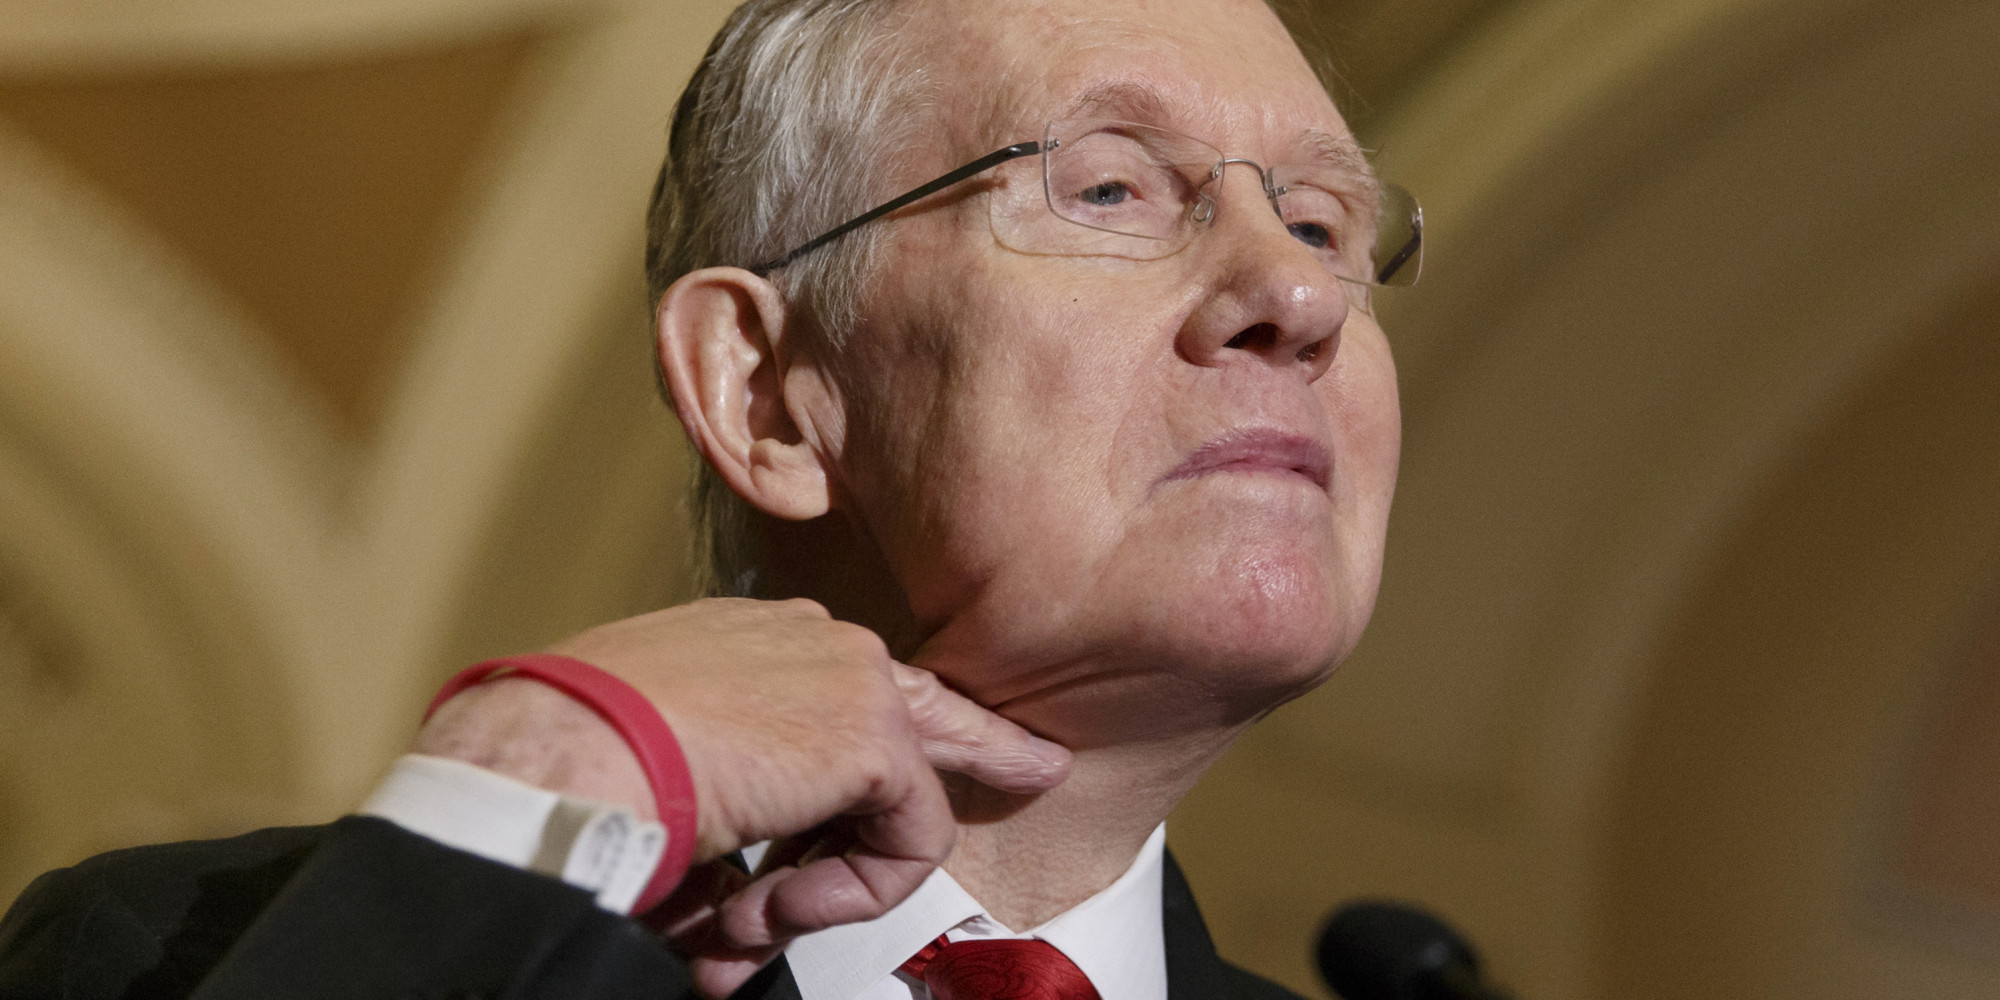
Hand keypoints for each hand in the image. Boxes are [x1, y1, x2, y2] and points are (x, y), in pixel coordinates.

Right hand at [415, 597, 1071, 997]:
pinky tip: (779, 904)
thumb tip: (740, 901)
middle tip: (1039, 767)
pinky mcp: (872, 733)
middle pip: (925, 710)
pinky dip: (854, 894)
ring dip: (833, 882)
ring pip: (903, 802)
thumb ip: (731, 819)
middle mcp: (809, 645)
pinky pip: (910, 842)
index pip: (851, 684)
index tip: (939, 755)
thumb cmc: (574, 765)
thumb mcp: (664, 777)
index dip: (899, 737)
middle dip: (983, 750)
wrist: (557, 754)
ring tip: (753, 919)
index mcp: (751, 645)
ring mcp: (850, 679)